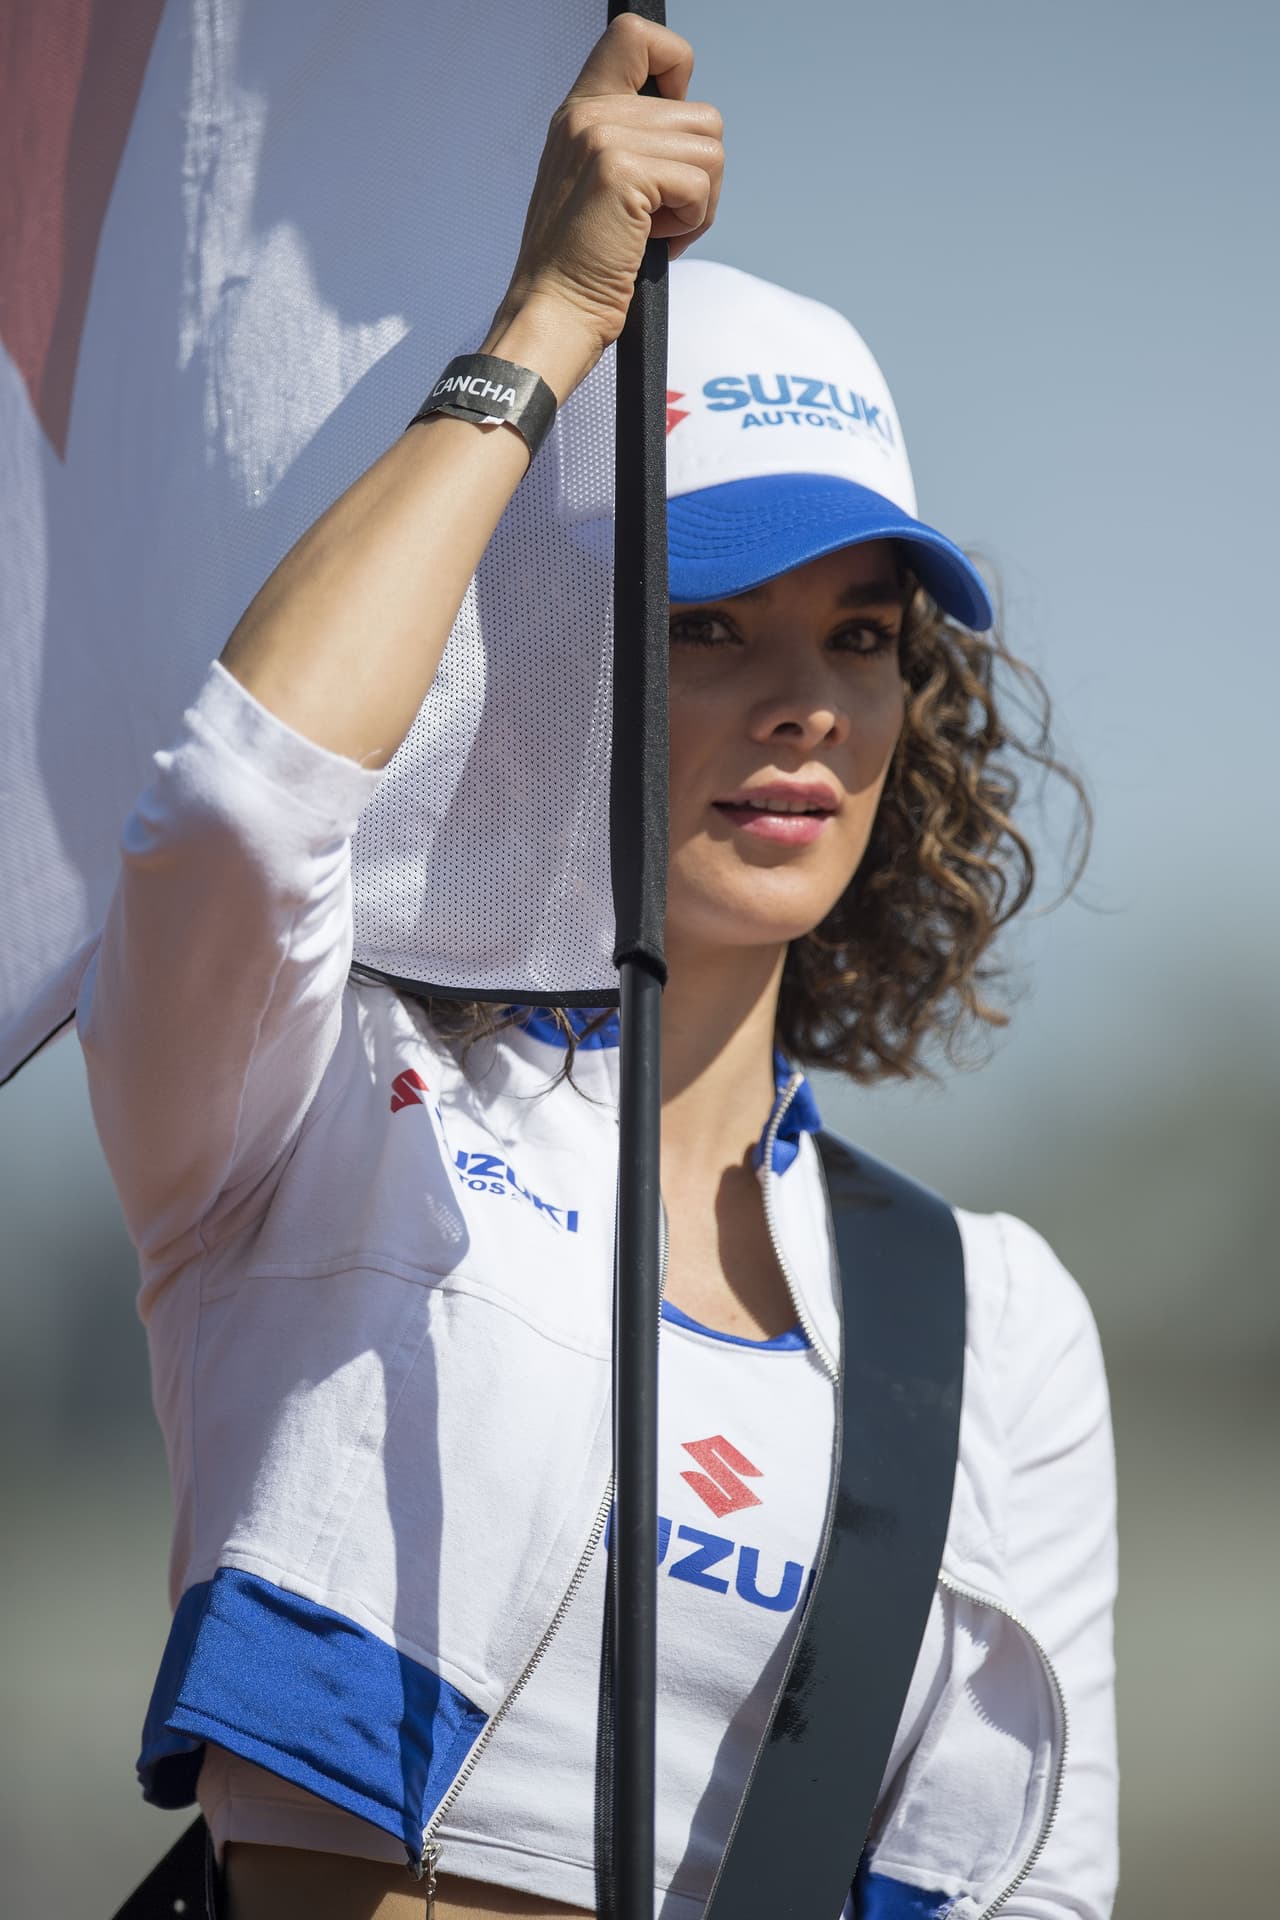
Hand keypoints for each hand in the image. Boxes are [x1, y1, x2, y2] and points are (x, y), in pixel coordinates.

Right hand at [490, 13, 723, 389]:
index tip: (672, 130)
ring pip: (710, 147)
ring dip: (697, 201)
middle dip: (697, 176)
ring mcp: (604, 139)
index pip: (637, 35)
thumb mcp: (597, 184)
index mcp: (580, 111)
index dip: (676, 68)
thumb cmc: (579, 266)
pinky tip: (653, 241)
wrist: (553, 313)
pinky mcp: (623, 173)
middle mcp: (588, 114)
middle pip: (701, 114)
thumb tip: (692, 130)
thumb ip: (632, 141)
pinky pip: (700, 184)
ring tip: (654, 230)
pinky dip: (692, 224)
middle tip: (660, 216)